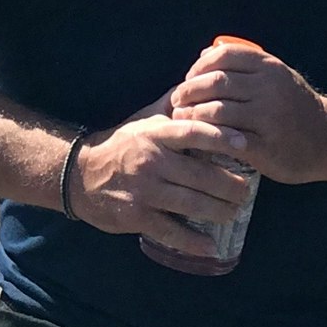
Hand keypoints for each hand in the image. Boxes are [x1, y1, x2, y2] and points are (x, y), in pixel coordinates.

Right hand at [71, 103, 252, 257]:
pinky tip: (210, 245)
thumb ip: (173, 104)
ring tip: (234, 212)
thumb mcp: (144, 119)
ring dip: (219, 211)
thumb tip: (200, 81)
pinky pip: (170, 231)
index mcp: (155, 134)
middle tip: (247, 192)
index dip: (221, 137)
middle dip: (230, 186)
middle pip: (200, 174)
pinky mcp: (136, 216)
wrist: (80, 175)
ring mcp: (144, 191)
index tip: (245, 144)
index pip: (193, 132)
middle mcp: (151, 161)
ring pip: (191, 204)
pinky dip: (192, 240)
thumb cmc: (122, 145)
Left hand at [168, 41, 326, 183]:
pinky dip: (208, 138)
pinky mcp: (266, 147)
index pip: (223, 56)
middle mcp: (270, 89)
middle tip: (176, 102)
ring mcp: (269, 118)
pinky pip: (227, 140)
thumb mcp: (277, 76)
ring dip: (192, 116)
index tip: (187, 80)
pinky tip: (199, 140)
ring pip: (217, 111)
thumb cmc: (294, 106)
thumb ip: (245, 65)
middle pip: (216, 83)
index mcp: (269, 68)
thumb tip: (205, 54)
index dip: (199, 67)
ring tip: (182, 121)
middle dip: (189, 92)